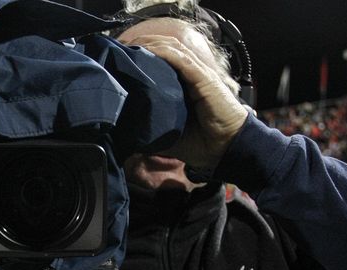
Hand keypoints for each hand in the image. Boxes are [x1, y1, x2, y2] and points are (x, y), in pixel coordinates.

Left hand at [126, 35, 248, 169]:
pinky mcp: (204, 78)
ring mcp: (199, 74)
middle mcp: (191, 76)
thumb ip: (152, 129)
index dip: (143, 56)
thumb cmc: (201, 144)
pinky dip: (164, 52)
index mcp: (183, 86)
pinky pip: (182, 59)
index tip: (122, 60)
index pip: (162, 61)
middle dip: (143, 44)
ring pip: (173, 48)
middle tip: (122, 49)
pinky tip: (149, 50)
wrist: (225, 149)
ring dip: (152, 43)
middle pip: (165, 49)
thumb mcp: (169, 135)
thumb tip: (129, 133)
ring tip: (132, 45)